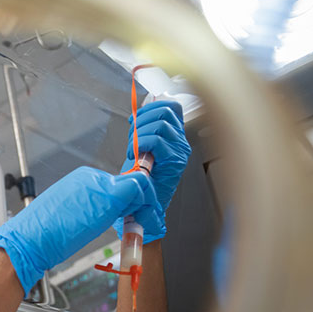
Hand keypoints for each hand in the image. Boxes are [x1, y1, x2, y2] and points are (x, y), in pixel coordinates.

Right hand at [0, 167, 163, 294]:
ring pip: (136, 185)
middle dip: (139, 202)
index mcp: (80, 180)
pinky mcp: (108, 196)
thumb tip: (101, 214)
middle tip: (139, 221)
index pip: (115, 184)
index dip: (128, 200)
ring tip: (139, 225)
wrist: (30, 239)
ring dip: (143, 205)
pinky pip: (137, 192)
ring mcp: (100, 184)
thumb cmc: (42, 234)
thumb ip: (87, 208)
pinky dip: (145, 206)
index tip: (130, 215)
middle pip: (128, 183)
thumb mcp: (67, 213)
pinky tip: (138, 224)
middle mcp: (91, 177)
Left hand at [114, 100, 190, 242]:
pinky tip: (135, 155)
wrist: (143, 205)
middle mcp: (180, 142)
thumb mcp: (140, 149)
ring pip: (160, 123)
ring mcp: (180, 151)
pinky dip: (141, 143)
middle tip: (132, 137)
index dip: (150, 107)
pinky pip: (157, 139)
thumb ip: (143, 129)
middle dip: (142, 119)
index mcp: (174, 136)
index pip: (171, 106)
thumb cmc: (140, 180)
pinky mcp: (175, 161)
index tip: (135, 121)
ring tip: (132, 150)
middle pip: (166, 109)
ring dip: (139, 134)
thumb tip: (138, 110)